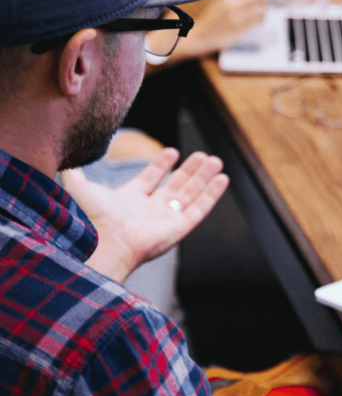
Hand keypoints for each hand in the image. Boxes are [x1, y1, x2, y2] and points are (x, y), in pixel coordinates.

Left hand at [61, 149, 228, 281]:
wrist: (103, 243)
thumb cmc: (91, 219)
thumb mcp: (80, 188)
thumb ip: (75, 172)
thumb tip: (65, 155)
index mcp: (129, 201)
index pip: (150, 180)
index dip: (161, 165)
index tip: (172, 152)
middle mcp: (149, 211)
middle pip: (175, 186)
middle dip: (190, 170)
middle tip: (202, 155)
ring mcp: (166, 220)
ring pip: (190, 195)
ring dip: (204, 177)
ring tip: (215, 160)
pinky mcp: (179, 228)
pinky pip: (200, 208)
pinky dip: (212, 194)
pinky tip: (222, 178)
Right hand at [153, 0, 268, 59]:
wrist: (200, 35)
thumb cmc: (212, 18)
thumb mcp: (221, 1)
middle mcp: (233, 6)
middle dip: (264, 0)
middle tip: (264, 3)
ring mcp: (237, 19)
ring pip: (261, 10)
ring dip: (263, 11)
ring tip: (261, 12)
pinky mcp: (240, 30)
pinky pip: (258, 22)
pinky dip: (261, 20)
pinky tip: (258, 20)